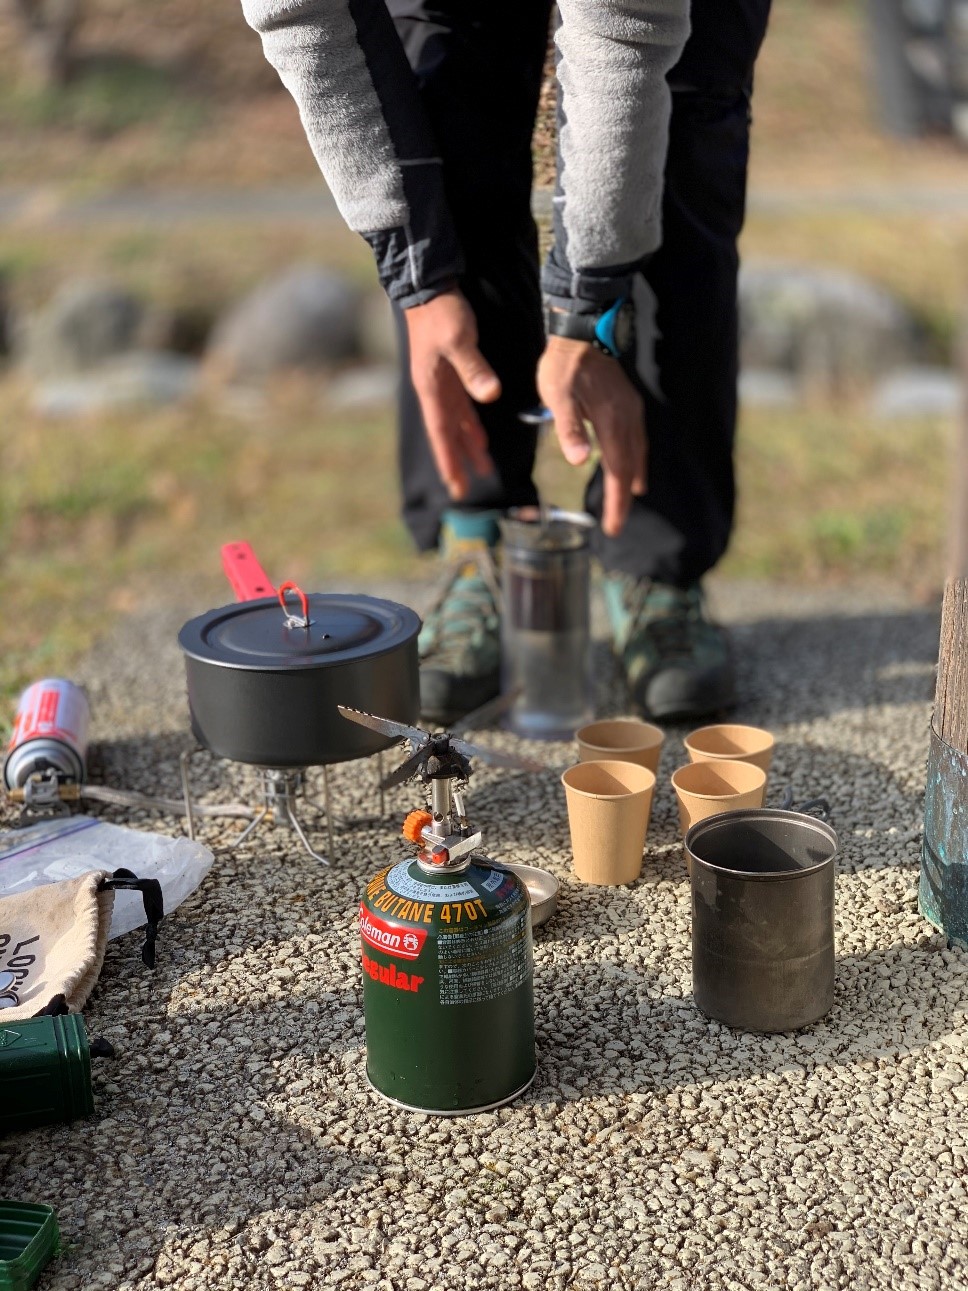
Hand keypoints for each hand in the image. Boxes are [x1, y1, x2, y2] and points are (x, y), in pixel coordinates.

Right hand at [403, 289, 500, 498]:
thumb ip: (475, 369)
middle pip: (446, 435)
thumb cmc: (442, 312)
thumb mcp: (459, 339)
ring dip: (467, 446)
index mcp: (432, 388)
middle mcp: (433, 391)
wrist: (428, 286)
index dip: (450, 461)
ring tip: (482, 467)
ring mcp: (440, 382)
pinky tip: (479, 436)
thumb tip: (490, 397)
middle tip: (465, 491)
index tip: (456, 487)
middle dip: (457, 462)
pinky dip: (469, 424)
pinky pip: (460, 407)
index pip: (442, 434)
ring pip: (455, 423)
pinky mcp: (449, 372)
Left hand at [537, 336, 645, 537]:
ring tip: (631, 495)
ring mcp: (631, 410)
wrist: (582, 329)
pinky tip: (631, 459)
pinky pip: (637, 437)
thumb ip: (569, 428)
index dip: (615, 501)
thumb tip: (579, 461)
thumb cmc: (564, 365)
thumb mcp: (558, 396)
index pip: (616, 471)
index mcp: (610, 422)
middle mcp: (627, 419)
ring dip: (633, 477)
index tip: (612, 526)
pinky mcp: (629, 401)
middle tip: (616, 524)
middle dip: (622, 498)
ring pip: (637, 452)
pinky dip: (635, 456)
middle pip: (629, 467)